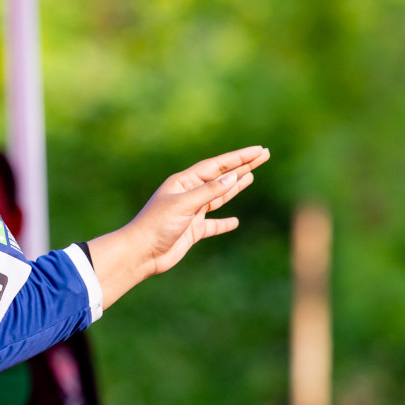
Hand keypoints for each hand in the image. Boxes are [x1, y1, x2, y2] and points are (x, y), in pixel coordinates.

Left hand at [88, 145, 269, 308]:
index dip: (239, 157)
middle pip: (220, 177)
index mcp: (183, 182)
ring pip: (218, 198)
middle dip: (242, 167)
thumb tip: (234, 176)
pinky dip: (224, 223)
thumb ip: (209, 191)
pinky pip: (212, 225)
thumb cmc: (157, 225)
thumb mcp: (184, 205)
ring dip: (234, 188)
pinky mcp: (191, 231)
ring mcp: (190, 213)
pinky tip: (234, 222)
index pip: (216, 166)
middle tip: (263, 155)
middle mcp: (188, 194)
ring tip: (251, 176)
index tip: (259, 150)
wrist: (140, 253)